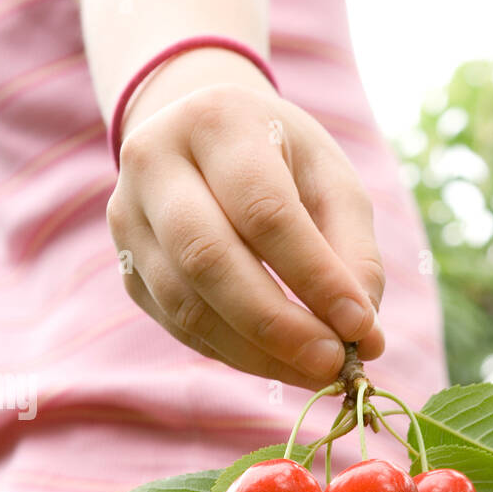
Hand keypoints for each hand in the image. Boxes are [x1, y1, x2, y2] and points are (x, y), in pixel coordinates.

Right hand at [106, 77, 385, 389]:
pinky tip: (282, 362)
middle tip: (333, 363)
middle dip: (278, 324)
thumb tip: (364, 335)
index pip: (264, 210)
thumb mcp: (330, 179)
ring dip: (258, 352)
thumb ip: (354, 252)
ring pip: (187, 304)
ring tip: (316, 369)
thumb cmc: (280, 158)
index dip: (314, 276)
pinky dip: (237, 354)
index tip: (360, 326)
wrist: (203, 138)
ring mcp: (128, 219)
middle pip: (209, 258)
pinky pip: (180, 327)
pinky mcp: (128, 268)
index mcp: (215, 122)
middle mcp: (154, 163)